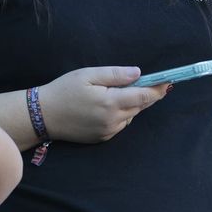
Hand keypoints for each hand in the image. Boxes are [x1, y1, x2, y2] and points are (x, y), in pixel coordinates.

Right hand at [38, 66, 169, 143]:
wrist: (43, 116)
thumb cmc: (63, 91)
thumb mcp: (88, 75)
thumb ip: (115, 74)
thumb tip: (138, 73)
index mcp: (111, 103)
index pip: (144, 96)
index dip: (158, 89)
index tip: (168, 82)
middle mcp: (113, 120)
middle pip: (140, 106)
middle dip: (145, 94)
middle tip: (143, 82)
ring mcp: (108, 131)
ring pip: (130, 116)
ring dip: (131, 104)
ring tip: (115, 93)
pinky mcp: (102, 138)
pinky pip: (120, 124)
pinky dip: (120, 114)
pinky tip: (105, 106)